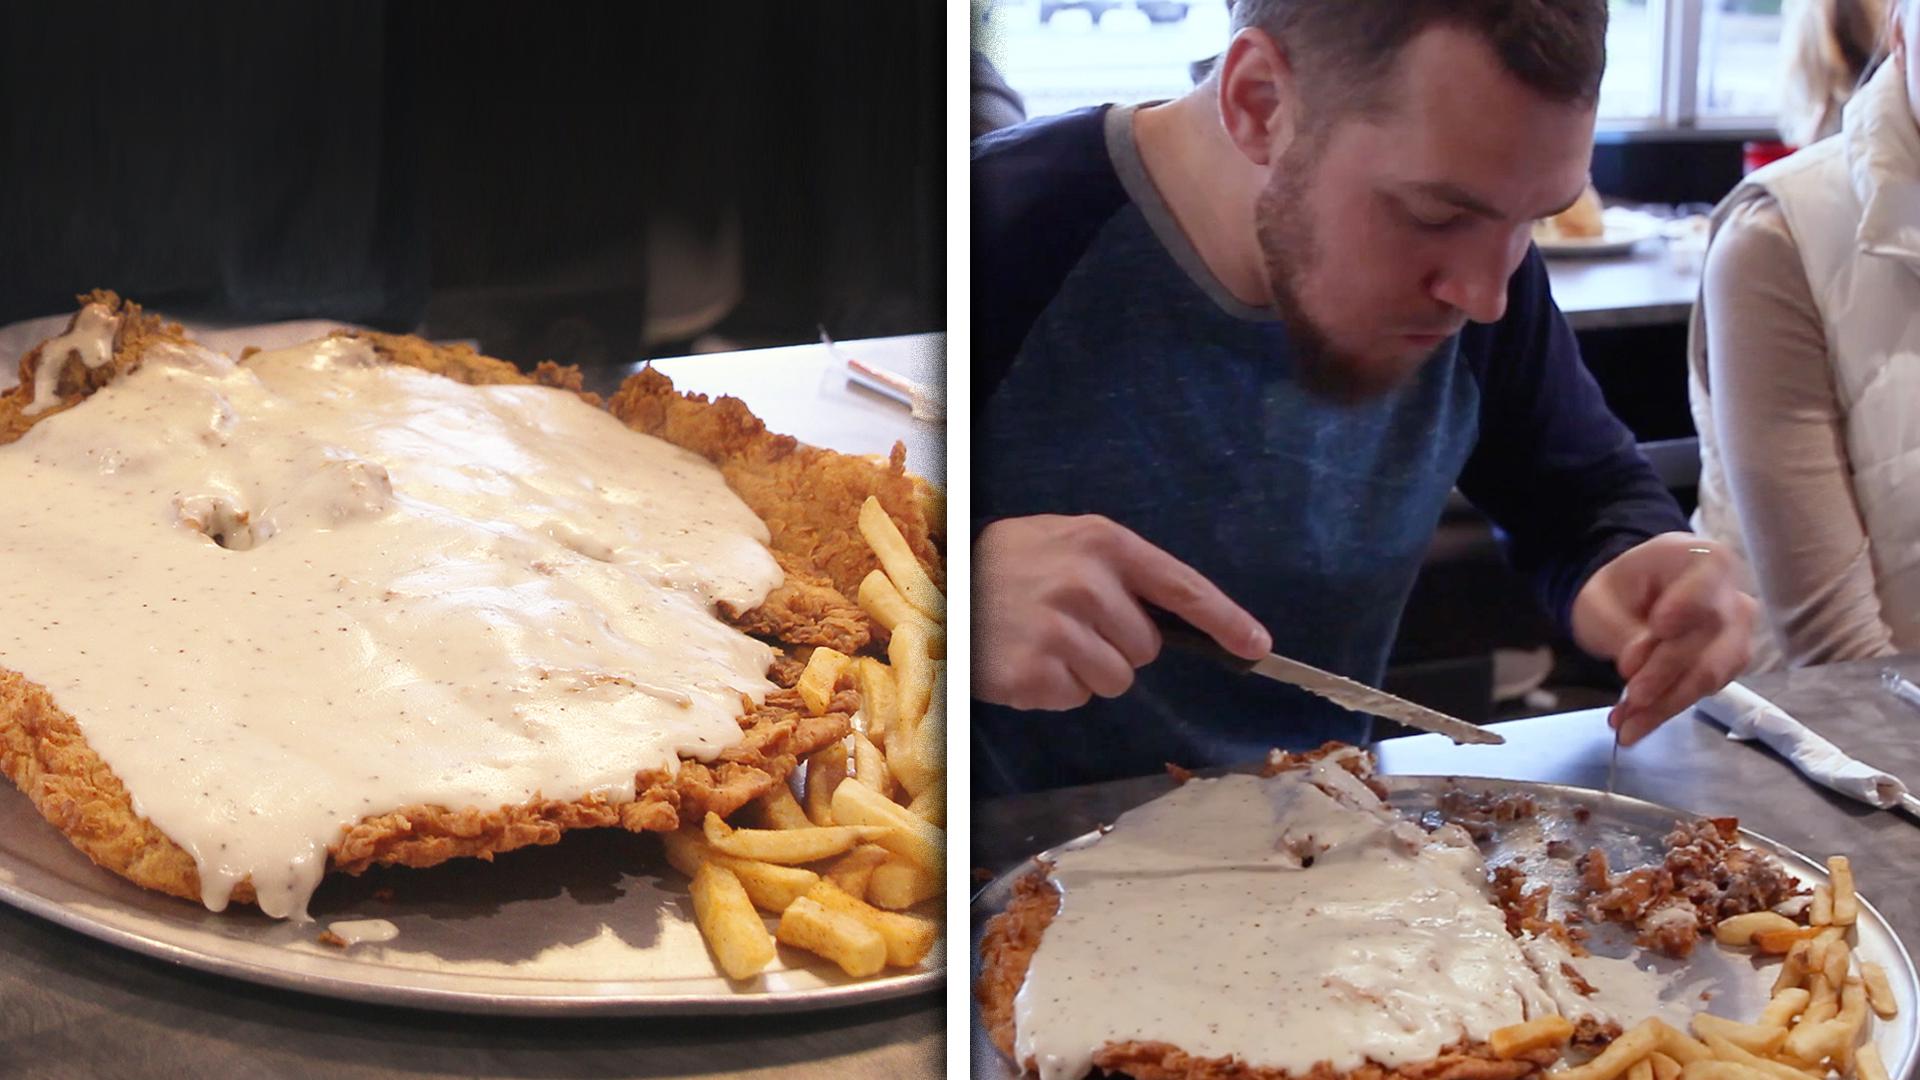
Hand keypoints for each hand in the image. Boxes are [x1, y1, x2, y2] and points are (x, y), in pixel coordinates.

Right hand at [973, 514, 1270, 709]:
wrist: (932, 586)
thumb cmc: (1005, 566)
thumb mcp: (1061, 541)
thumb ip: (1116, 569)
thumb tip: (1171, 619)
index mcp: (1101, 542)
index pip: (1181, 586)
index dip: (1226, 620)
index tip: (1258, 646)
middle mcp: (1084, 582)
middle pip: (1147, 648)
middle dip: (1117, 646)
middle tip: (1067, 625)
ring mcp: (1057, 629)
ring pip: (1116, 680)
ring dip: (1085, 672)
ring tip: (1042, 642)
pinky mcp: (1032, 672)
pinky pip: (1074, 698)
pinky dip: (1051, 689)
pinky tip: (1022, 660)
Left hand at [1571, 532, 1757, 745]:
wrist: (1627, 604)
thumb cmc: (1616, 592)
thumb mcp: (1602, 601)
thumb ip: (1621, 629)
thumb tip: (1637, 665)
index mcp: (1702, 559)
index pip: (1704, 584)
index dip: (1686, 607)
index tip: (1660, 626)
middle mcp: (1730, 595)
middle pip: (1708, 637)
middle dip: (1666, 672)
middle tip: (1631, 697)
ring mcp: (1735, 632)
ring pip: (1710, 672)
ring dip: (1666, 703)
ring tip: (1627, 725)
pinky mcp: (1727, 664)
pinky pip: (1703, 690)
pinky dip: (1667, 708)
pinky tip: (1636, 723)